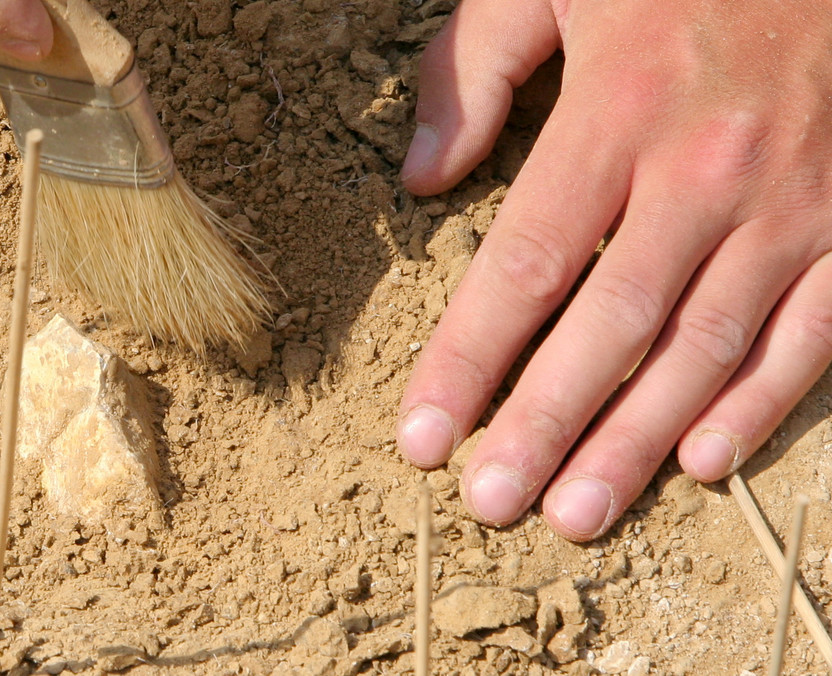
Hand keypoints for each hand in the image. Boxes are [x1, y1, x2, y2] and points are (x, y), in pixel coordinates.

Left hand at [397, 0, 831, 540]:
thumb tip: (421, 179)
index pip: (525, 264)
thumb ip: (474, 69)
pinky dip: (759, 401)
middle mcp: (706, 168)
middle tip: (490, 505)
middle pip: (609, 325)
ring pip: (703, 347)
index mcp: (620, 107)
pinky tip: (698, 462)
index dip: (467, 359)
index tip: (422, 435)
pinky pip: (812, 328)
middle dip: (543, 424)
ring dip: (635, 441)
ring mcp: (791, 200)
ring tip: (573, 514)